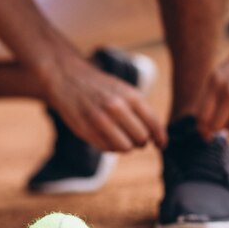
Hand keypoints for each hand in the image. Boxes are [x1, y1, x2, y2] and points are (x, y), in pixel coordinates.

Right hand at [41, 55, 166, 151]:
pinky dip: (110, 146)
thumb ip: (140, 110)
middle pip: (141, 139)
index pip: (154, 124)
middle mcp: (117, 108)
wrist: (67, 78)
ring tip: (119, 136)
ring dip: (125, 146)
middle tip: (133, 136)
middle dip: (140, 141)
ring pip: (126, 147)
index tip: (161, 145)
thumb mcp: (123, 90)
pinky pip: (108, 149)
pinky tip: (105, 135)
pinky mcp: (87, 131)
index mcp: (130, 96)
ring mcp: (101, 120)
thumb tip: (156, 135)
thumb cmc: (100, 87)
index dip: (160, 138)